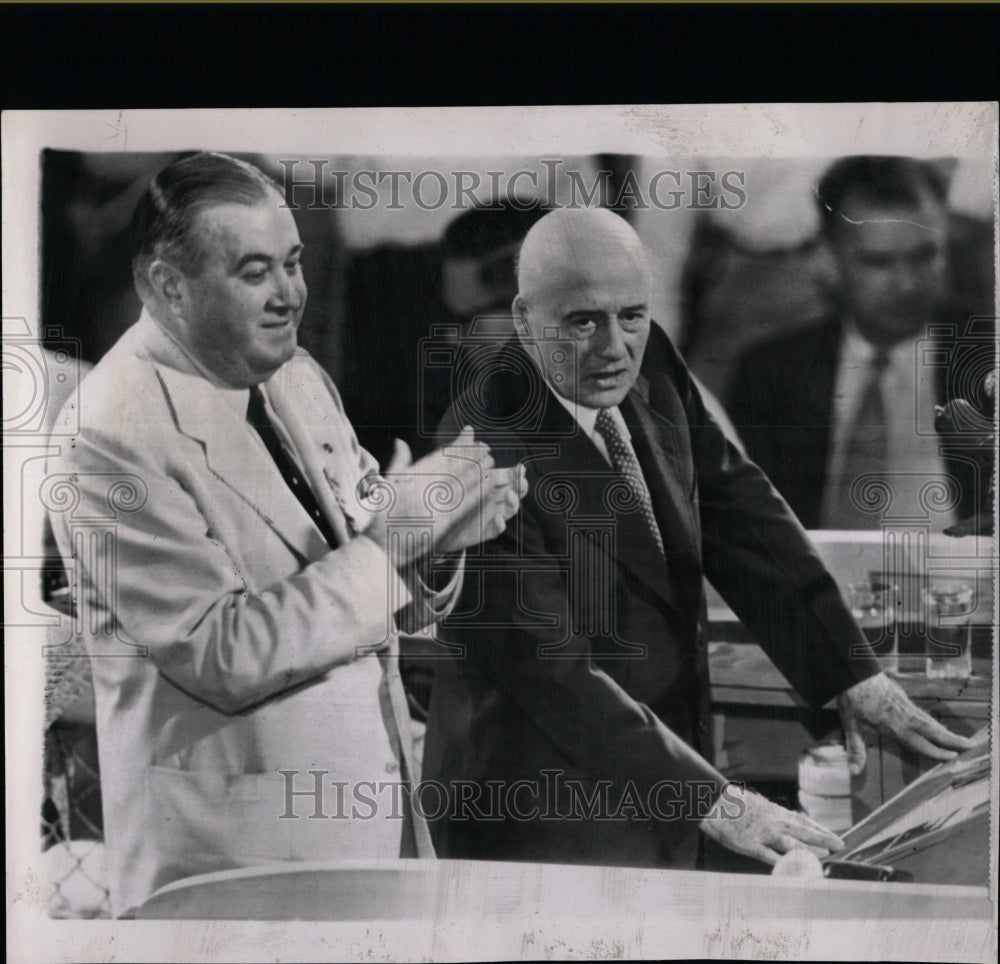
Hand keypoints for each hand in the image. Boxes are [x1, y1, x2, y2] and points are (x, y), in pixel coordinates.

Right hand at [366, 427, 526, 566]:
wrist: (380, 545)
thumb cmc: (382, 515)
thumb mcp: (387, 485)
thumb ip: (399, 462)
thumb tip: (401, 442)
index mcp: (410, 477)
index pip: (439, 456)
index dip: (457, 444)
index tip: (469, 434)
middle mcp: (421, 487)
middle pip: (452, 466)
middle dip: (471, 455)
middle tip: (486, 447)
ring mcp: (431, 504)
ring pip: (460, 483)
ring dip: (477, 472)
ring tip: (491, 462)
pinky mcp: (439, 521)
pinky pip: (463, 504)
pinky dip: (477, 493)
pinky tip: (489, 485)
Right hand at [700, 784, 843, 864]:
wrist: (712, 802)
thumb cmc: (733, 804)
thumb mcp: (757, 804)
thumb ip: (773, 814)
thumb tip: (790, 819)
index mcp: (774, 812)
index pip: (803, 821)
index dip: (820, 829)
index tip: (835, 836)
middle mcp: (773, 822)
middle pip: (803, 831)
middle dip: (823, 839)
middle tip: (840, 846)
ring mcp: (762, 834)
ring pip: (791, 844)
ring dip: (809, 851)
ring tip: (824, 857)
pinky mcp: (750, 845)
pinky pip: (770, 856)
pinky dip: (783, 864)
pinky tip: (795, 871)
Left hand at [837, 672, 974, 774]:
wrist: (853, 670)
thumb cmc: (851, 699)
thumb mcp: (850, 725)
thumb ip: (855, 749)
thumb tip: (854, 771)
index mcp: (892, 724)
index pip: (918, 742)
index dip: (935, 751)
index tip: (951, 758)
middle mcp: (903, 715)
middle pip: (931, 729)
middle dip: (951, 739)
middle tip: (970, 747)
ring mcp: (904, 704)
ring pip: (929, 720)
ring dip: (946, 731)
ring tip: (961, 741)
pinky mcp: (902, 697)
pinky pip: (922, 713)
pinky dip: (933, 722)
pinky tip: (937, 727)